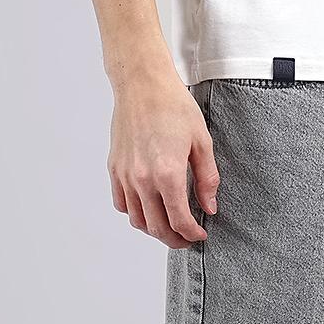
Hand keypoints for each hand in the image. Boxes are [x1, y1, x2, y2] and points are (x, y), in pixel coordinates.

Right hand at [108, 73, 219, 248]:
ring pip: (138, 220)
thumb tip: (209, 206)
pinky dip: (135, 212)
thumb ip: (207, 178)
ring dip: (154, 229)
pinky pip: (121, 203)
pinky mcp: (115, 168)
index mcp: (168, 174)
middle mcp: (143, 180)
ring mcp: (126, 175)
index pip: (179, 221)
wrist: (143, 84)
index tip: (200, 234)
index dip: (192, 234)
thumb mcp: (201, 140)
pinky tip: (148, 206)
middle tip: (187, 238)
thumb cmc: (173, 106)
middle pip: (157, 227)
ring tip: (169, 225)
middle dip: (174, 239)